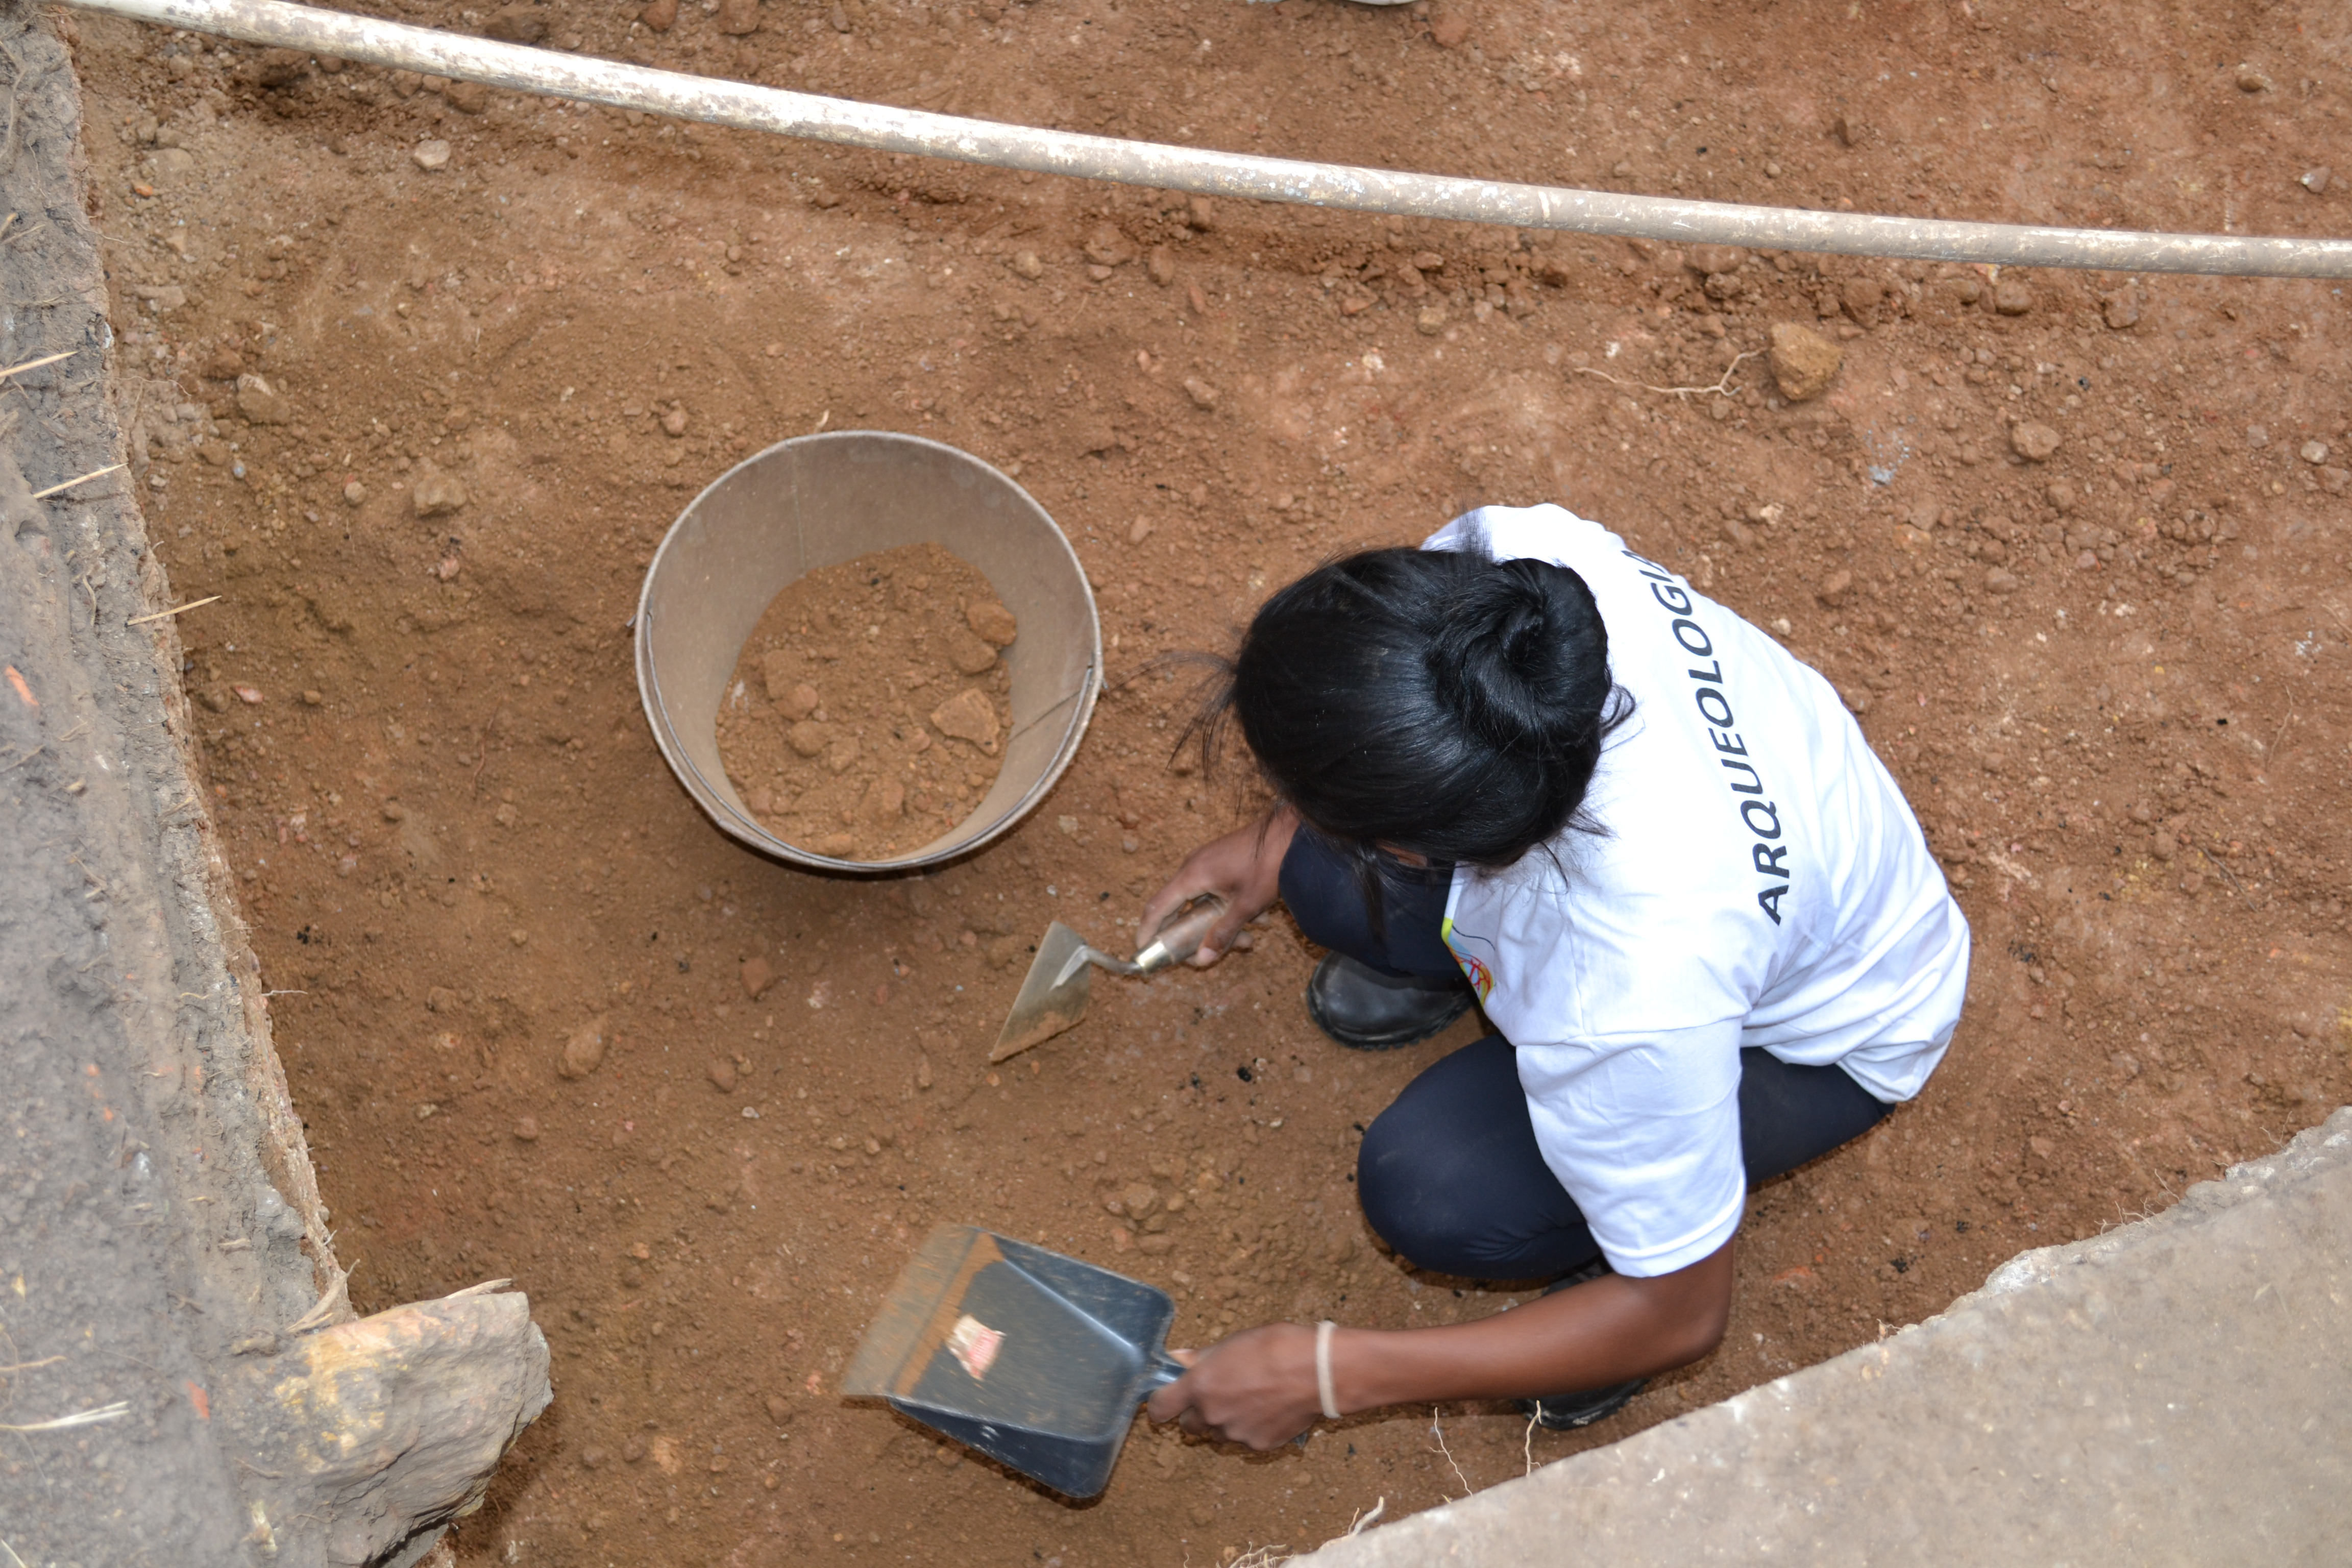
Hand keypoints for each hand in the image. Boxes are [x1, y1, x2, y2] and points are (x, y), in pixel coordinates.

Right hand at [1140, 807, 1299, 967]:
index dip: (1148, 931)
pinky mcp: (1218, 861)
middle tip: (1212, 954)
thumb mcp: (1245, 906)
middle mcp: (1192, 867)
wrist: (1289, 833)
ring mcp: (1205, 862)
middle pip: (1179, 908)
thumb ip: (1222, 934)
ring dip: (1219, 924)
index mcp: (1191, 876)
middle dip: (1196, 935)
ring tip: (1249, 938)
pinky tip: (1256, 919)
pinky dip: (1226, 908)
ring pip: (1201, 902)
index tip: (1142, 950)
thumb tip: (1202, 960)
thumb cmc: (1268, 865)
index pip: (1157, 907)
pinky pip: (1212, 891)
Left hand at [1144, 1324, 1322, 1449]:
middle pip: (1189, 1425)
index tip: (1165, 1401)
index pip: (1160, 1408)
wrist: (1317, 1371)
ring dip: (1226, 1421)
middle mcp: (1212, 1414)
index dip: (1159, 1405)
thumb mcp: (1234, 1342)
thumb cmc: (1276, 1347)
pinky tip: (1269, 1410)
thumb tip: (1179, 1359)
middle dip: (1198, 1412)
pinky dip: (1252, 1428)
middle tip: (1219, 1395)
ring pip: (1219, 1433)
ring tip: (1251, 1400)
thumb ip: (1203, 1358)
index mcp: (1200, 1386)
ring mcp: (1235, 1433)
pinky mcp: (1258, 1445)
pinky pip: (1246, 1440)